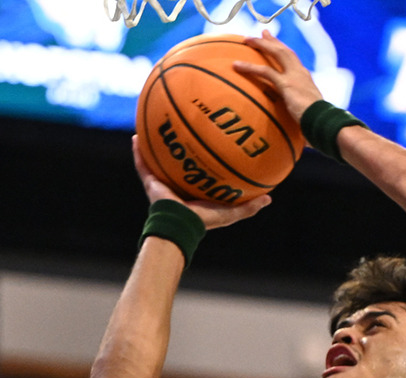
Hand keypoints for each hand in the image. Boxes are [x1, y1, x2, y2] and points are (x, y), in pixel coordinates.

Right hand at [132, 135, 271, 228]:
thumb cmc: (203, 221)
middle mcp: (178, 183)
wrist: (179, 226)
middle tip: (182, 124)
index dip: (203, 155)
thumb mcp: (230, 213)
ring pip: (158, 158)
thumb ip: (248, 207)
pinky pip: (142, 163)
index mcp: (195, 189)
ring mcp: (162, 182)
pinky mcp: (150, 182)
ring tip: (156, 124)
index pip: (199, 168)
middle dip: (179, 144)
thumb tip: (270, 198)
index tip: (210, 138)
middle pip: (178, 159)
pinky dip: (138, 151)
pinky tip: (136, 136)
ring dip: (156, 142)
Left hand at [231, 33, 324, 124]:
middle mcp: (301, 73)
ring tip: (246, 40)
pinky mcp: (286, 84)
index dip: (283, 50)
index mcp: (305, 79)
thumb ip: (299, 111)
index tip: (275, 43)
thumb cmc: (318, 123)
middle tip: (262, 33)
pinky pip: (265, 72)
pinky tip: (236, 65)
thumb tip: (295, 122)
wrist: (324, 123)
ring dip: (261, 45)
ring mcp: (294, 77)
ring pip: (276, 53)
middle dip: (273, 41)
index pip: (292, 60)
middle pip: (285, 51)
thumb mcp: (308, 113)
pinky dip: (250, 67)